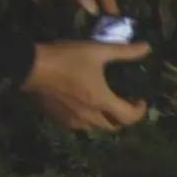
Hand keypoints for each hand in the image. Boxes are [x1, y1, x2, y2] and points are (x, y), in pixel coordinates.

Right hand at [22, 41, 149, 131]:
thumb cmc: (65, 58)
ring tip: (106, 104)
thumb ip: (124, 51)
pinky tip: (84, 106)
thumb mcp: (97, 51)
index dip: (139, 111)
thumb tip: (147, 48)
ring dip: (105, 120)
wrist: (29, 68)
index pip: (129, 117)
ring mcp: (73, 121)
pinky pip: (79, 126)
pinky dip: (87, 120)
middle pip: (114, 128)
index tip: (140, 100)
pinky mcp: (59, 120)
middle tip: (124, 103)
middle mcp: (89, 117)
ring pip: (96, 128)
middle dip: (123, 118)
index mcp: (101, 101)